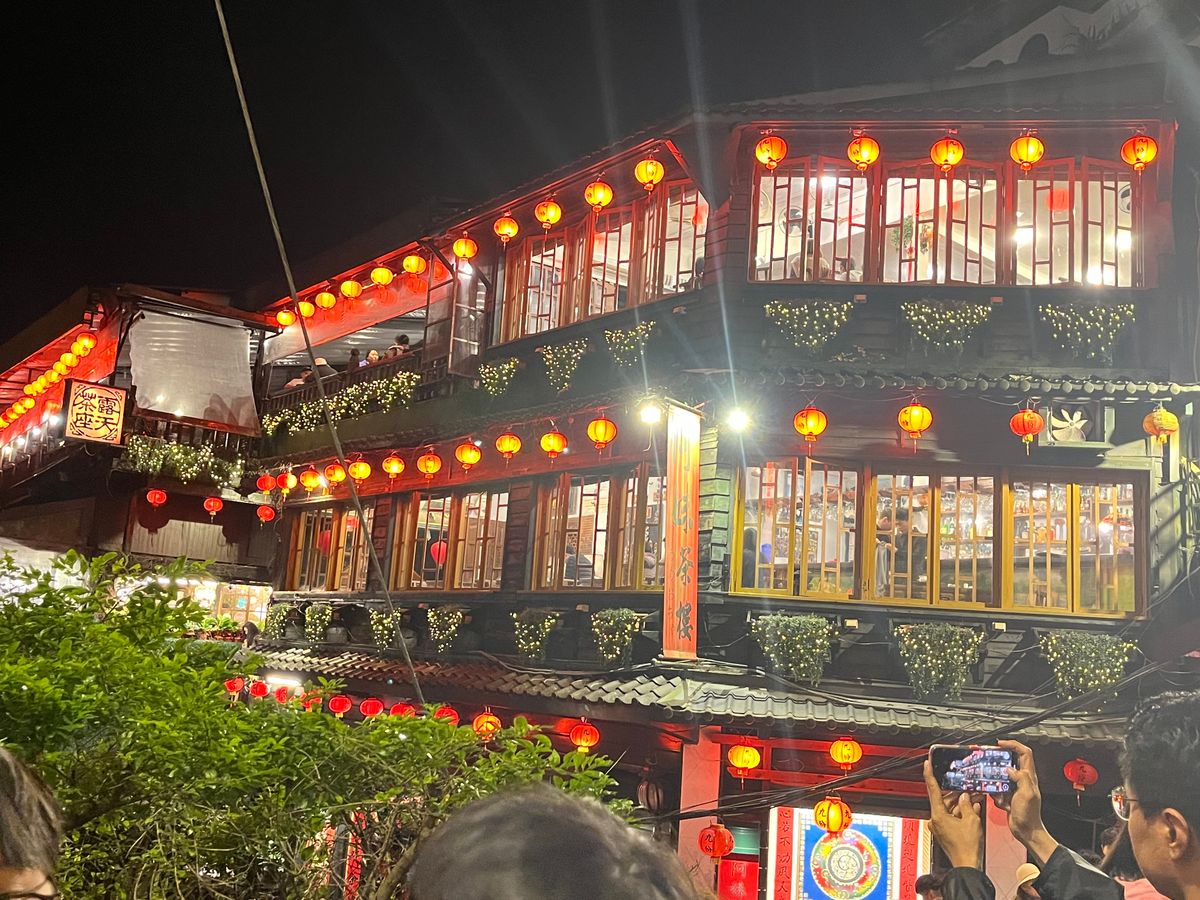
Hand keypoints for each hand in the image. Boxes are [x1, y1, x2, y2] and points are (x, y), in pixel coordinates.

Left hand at [923, 760, 983, 868]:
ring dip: (960, 804)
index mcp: (938, 815)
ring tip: (972, 798)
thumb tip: (965, 797)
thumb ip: (967, 805)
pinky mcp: (944, 833)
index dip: (929, 774)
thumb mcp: (972, 820)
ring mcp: (939, 827)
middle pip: (943, 800)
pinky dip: (960, 813)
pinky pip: (951, 818)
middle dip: (955, 793)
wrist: (968, 866)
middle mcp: (935, 821)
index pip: (932, 789)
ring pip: (948, 809)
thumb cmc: (967, 848)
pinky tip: (971, 809)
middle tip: (965, 786)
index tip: (926, 764)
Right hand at [995, 740, 1057, 863]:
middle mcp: (1022, 779)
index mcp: (1028, 777)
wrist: (1026, 831)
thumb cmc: (1029, 815)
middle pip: (1011, 760)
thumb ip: (1021, 778)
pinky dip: (994, 791)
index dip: (1013, 745)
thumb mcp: (1028, 794)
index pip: (1024, 753)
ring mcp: (1014, 787)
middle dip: (998, 758)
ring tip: (989, 779)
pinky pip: (996, 788)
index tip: (1000, 743)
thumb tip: (1010, 768)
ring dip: (994, 776)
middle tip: (987, 755)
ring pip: (1001, 774)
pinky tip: (997, 798)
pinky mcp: (1007, 795)